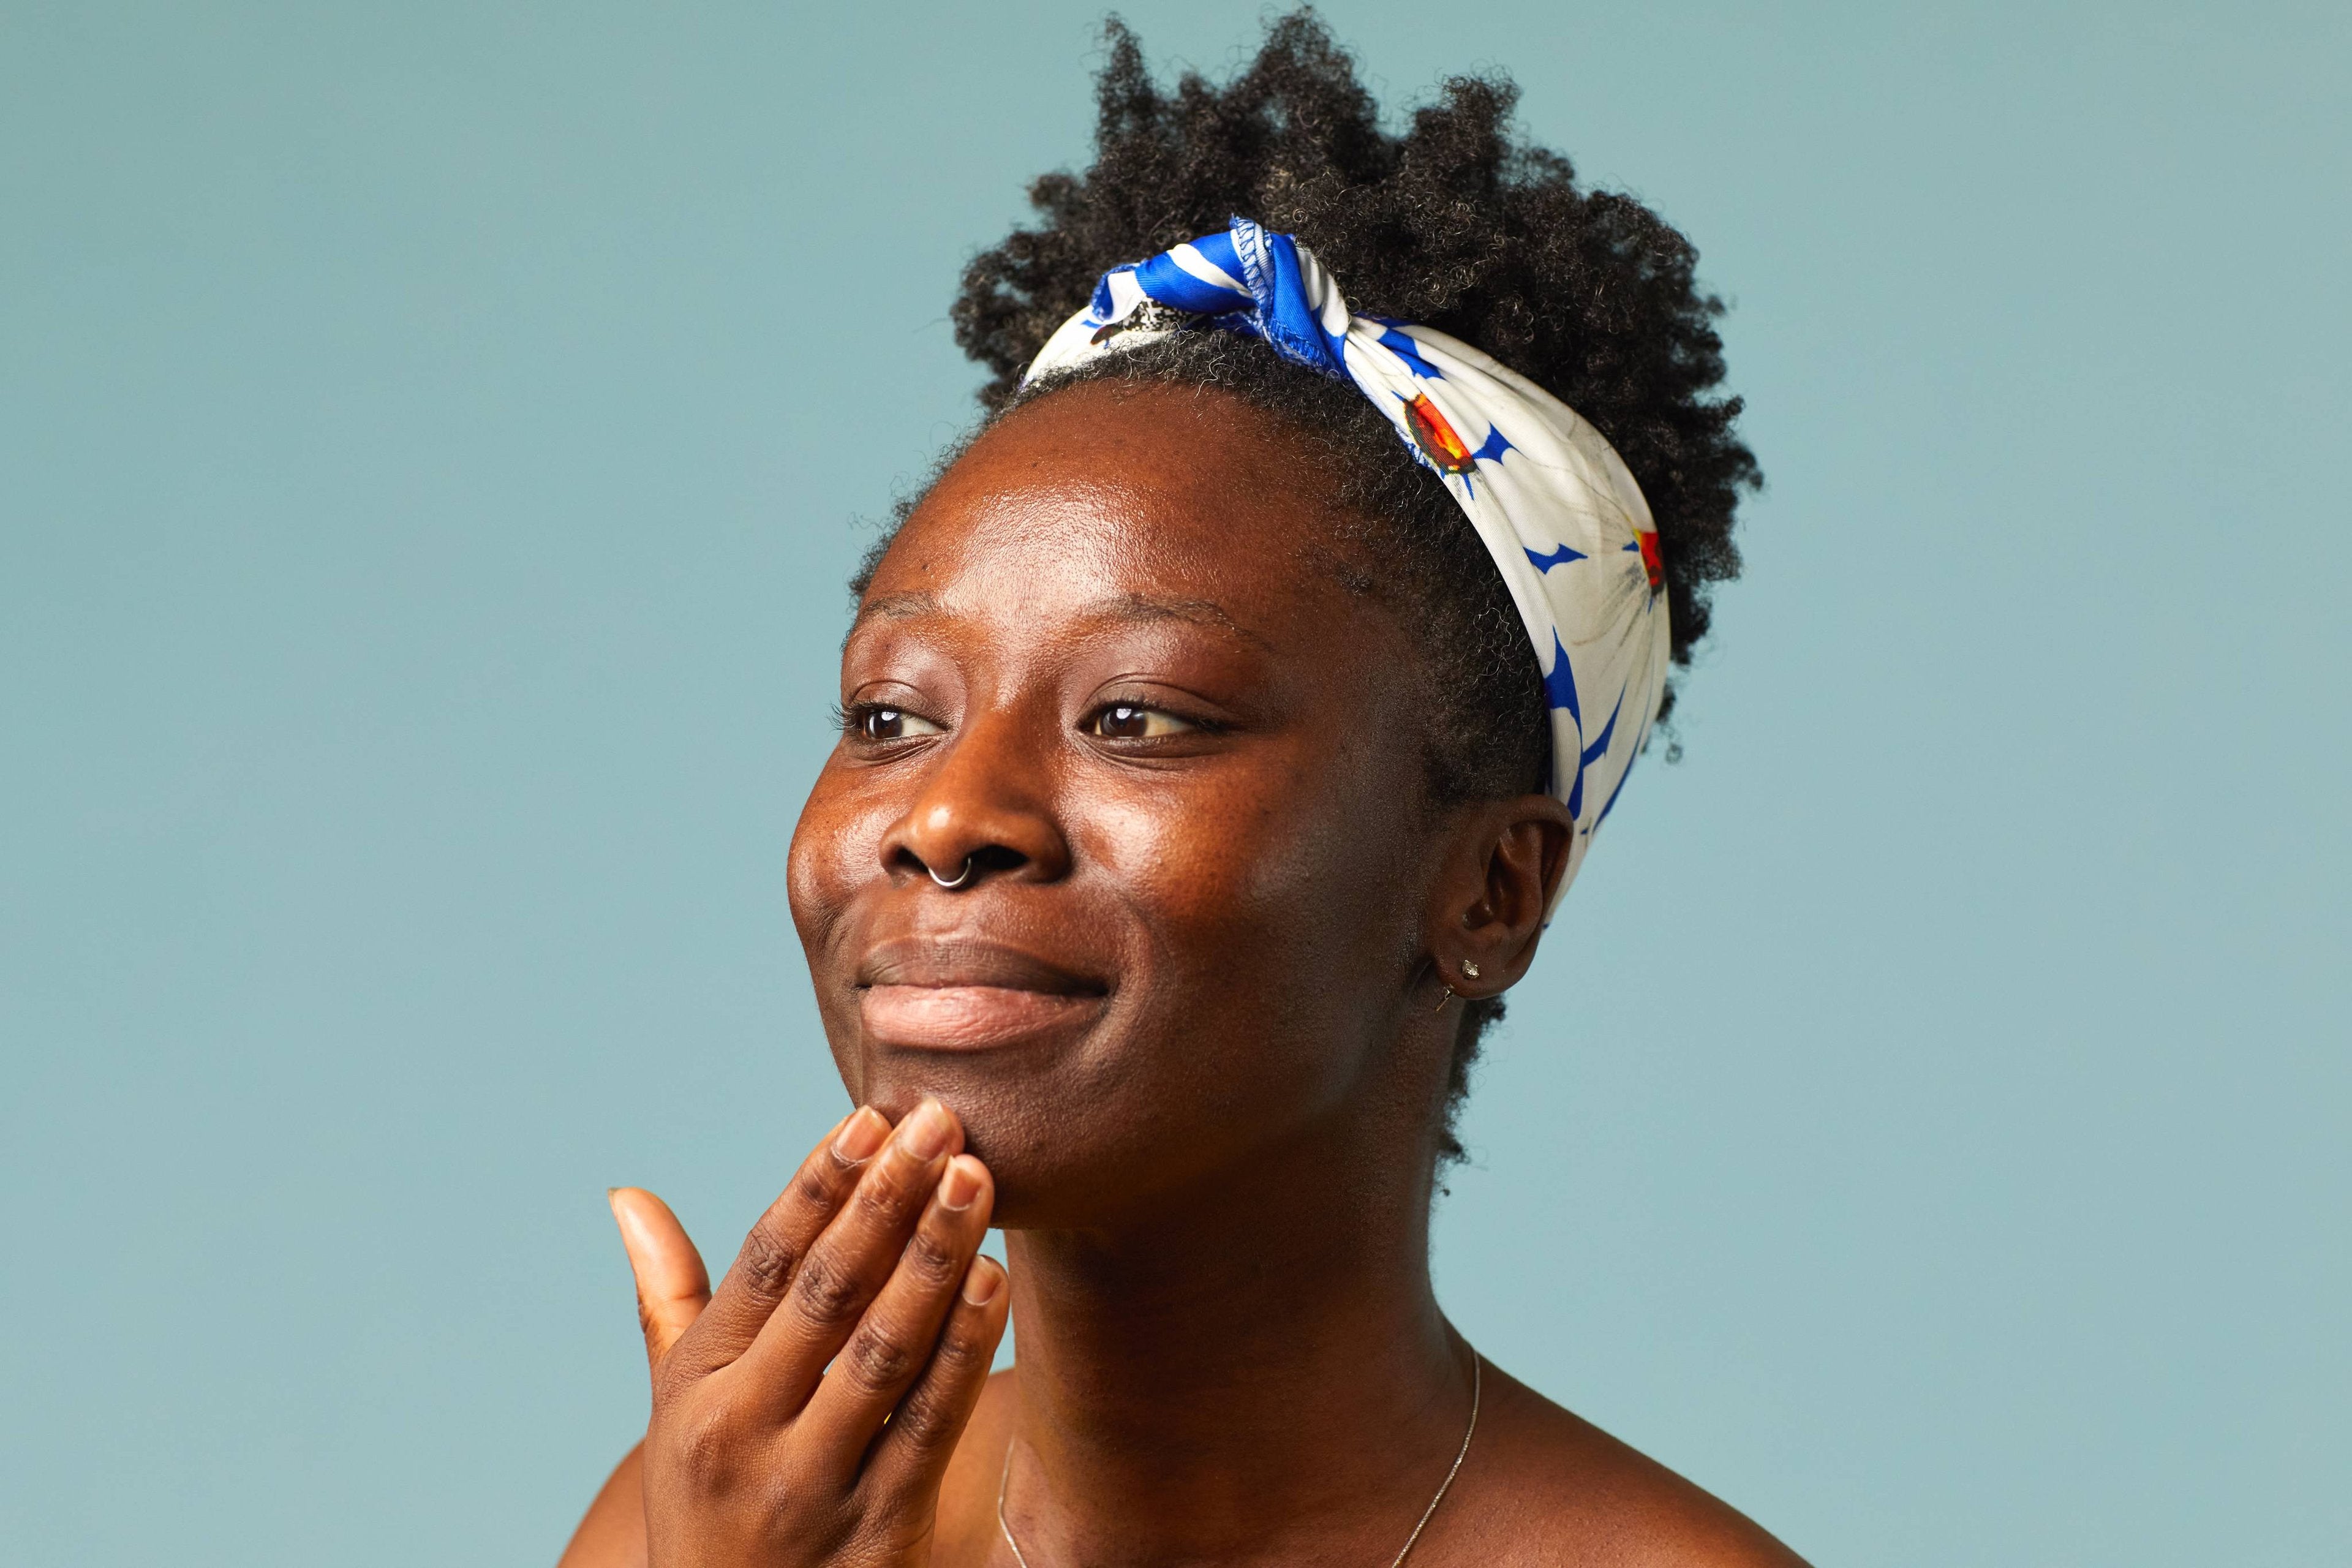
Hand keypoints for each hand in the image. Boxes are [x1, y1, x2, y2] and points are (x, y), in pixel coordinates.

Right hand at [608, 1100, 1009, 1567]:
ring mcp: (811, 1485)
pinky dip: (965, 1348)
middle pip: (827, 1293)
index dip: (817, 1186)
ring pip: (884, 1350)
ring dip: (935, 1256)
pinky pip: (930, 1423)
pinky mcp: (878, 1532)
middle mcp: (744, 1432)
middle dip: (887, 1198)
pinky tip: (993, 1279)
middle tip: (940, 1119)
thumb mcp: (674, 1410)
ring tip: (975, 1178)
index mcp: (697, 1389)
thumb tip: (627, 1196)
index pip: (763, 1264)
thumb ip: (666, 1297)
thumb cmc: (711, 1504)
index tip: (868, 1117)